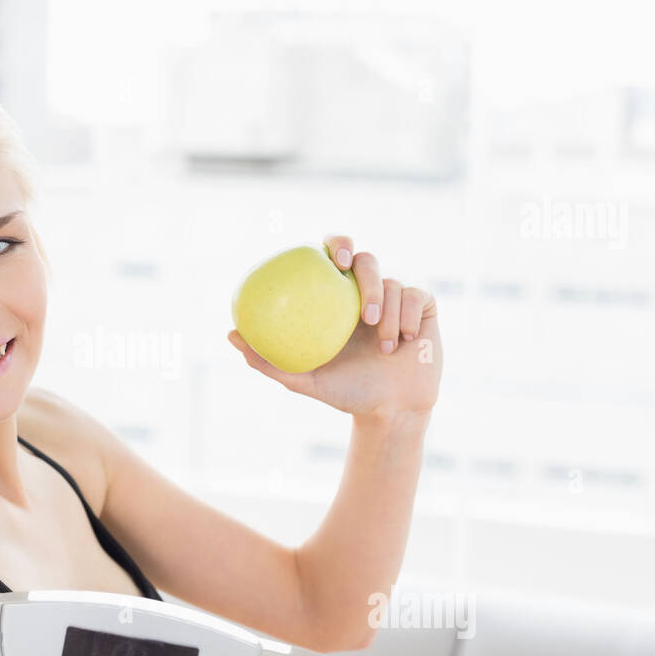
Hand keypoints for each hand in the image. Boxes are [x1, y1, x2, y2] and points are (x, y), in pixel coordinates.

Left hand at [227, 234, 441, 420]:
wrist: (390, 411)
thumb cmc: (345, 394)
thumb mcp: (303, 380)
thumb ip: (267, 360)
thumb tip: (230, 334)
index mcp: (338, 300)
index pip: (334, 258)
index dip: (334, 244)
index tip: (331, 258)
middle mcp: (367, 294)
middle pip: (366, 259)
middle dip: (363, 266)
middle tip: (352, 277)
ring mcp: (397, 299)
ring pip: (392, 284)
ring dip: (387, 312)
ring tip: (384, 345)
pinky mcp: (424, 307)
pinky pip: (416, 297)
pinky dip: (408, 318)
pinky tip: (405, 342)